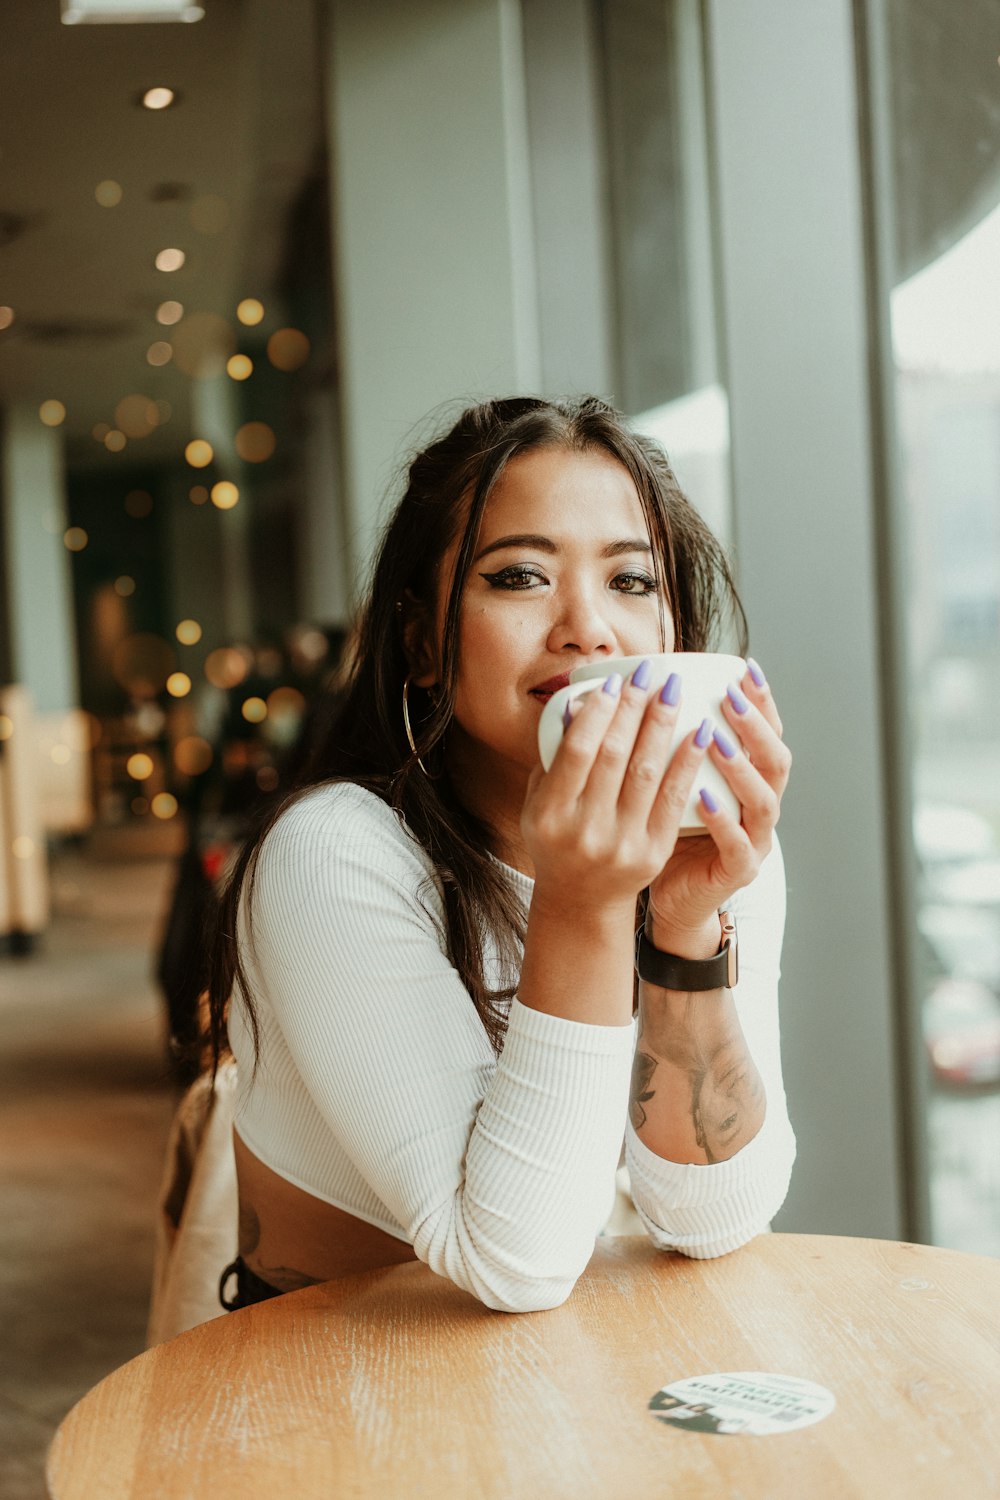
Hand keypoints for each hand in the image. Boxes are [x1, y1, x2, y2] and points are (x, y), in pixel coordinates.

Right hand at [521, 663, 709, 915]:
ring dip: (663, 724)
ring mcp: (621, 844)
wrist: (581, 900)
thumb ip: (554, 758)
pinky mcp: (653, 852)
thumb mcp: (539, 803)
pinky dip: (687, 761)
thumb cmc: (558, 839)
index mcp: (550, 814)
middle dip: (634, 707)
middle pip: (615, 755)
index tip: (615, 681)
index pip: (578, 751)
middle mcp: (585, 830)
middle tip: (649, 672)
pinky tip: (700, 731)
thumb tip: (578, 703)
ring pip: (647, 771)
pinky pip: (674, 798)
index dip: (598, 712)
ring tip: (674, 689)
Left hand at [646, 659, 790, 941]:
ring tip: (716, 739)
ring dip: (740, 766)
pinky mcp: (739, 872)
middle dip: (755, 726)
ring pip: (763, 800)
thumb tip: (619, 694)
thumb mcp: (664, 784)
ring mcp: (755, 841)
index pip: (764, 734)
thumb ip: (659, 746)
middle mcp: (759, 807)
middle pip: (775, 760)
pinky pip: (737, 845)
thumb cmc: (665, 834)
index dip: (762, 702)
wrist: (672, 899)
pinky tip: (705, 798)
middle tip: (731, 698)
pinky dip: (723, 820)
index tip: (745, 668)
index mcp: (746, 781)